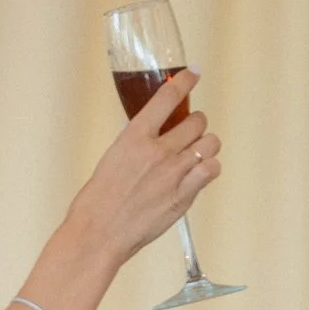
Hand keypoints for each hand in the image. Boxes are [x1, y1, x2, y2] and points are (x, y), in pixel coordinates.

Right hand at [62, 69, 223, 267]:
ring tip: (195, 154)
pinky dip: (209, 168)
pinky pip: (212, 169)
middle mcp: (157, 151)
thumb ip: (137, 146)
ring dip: (205, 145)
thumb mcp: (111, 161)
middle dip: (195, 123)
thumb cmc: (96, 203)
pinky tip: (198, 173)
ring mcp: (174, 173)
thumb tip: (155, 137)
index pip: (167, 98)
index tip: (192, 74)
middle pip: (197, 121)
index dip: (184, 81)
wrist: (97, 235)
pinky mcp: (184, 194)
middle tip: (189, 131)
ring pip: (210, 143)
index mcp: (133, 138)